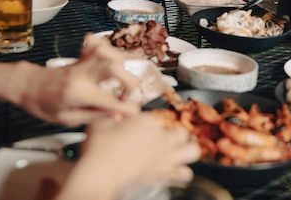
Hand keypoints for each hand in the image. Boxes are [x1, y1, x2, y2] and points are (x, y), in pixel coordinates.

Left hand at [17, 35, 140, 126]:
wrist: (27, 85)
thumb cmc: (43, 104)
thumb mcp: (67, 119)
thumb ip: (94, 115)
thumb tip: (118, 115)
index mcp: (78, 93)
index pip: (109, 100)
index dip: (126, 108)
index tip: (134, 112)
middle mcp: (82, 74)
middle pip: (114, 67)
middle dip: (129, 81)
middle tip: (126, 95)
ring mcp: (82, 62)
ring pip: (107, 51)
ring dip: (121, 62)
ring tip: (122, 76)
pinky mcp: (81, 57)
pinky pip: (96, 43)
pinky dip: (106, 47)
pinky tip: (110, 57)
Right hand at [63, 114, 199, 198]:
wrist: (99, 172)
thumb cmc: (99, 148)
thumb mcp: (101, 122)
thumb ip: (113, 116)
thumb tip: (118, 115)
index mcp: (147, 121)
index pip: (156, 118)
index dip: (148, 125)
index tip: (139, 130)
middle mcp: (161, 136)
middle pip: (180, 132)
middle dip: (176, 135)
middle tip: (166, 140)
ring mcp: (165, 155)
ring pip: (192, 150)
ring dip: (187, 151)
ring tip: (179, 153)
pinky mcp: (165, 174)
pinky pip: (185, 174)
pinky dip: (182, 174)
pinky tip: (176, 173)